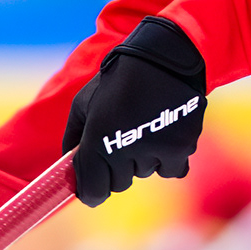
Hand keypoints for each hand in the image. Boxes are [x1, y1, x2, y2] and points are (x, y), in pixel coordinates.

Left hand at [65, 18, 207, 206]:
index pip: (92, 191)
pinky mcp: (181, 149)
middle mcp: (124, 150)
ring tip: (144, 125)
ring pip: (144, 174)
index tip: (92, 189)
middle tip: (122, 139)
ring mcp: (154, 151)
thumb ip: (72, 139)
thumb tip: (69, 170)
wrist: (162, 57)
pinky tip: (164, 133)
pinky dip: (168, 158)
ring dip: (143, 159)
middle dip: (116, 169)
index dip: (90, 192)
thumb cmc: (117, 80)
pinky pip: (171, 170)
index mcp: (96, 139)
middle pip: (119, 184)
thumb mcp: (83, 103)